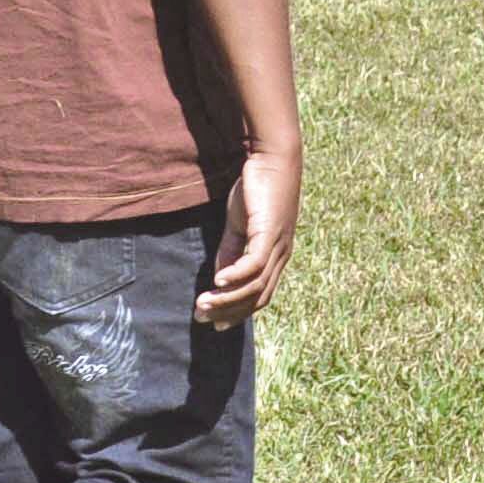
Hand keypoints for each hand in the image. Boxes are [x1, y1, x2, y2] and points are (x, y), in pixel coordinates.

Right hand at [195, 146, 299, 328]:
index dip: (237, 312)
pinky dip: (234, 276)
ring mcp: (278, 246)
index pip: (259, 294)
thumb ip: (231, 250)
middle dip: (229, 312)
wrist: (273, 159)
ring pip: (255, 285)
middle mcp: (281, 256)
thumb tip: (218, 278)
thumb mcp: (239, 225)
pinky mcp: (270, 233)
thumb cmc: (258, 189)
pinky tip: (216, 282)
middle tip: (202, 319)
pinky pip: (253, 264)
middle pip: (258, 297)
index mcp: (275, 256)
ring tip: (202, 304)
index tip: (214, 323)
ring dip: (227, 298)